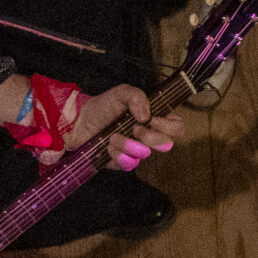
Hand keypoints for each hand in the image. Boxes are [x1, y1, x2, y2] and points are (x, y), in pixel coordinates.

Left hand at [60, 80, 177, 170]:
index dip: (170, 126)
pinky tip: (108, 146)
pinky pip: (128, 164)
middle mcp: (148, 136)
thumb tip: (146, 116)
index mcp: (154, 118)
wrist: (79, 121)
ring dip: (127, 144)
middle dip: (151, 137)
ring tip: (113, 136)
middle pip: (166, 144)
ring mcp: (136, 150)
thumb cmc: (102, 106)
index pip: (177, 127)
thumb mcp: (122, 93)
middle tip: (135, 128)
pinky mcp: (123, 162)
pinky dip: (117, 155)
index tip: (153, 120)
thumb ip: (138, 97)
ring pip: (144, 154)